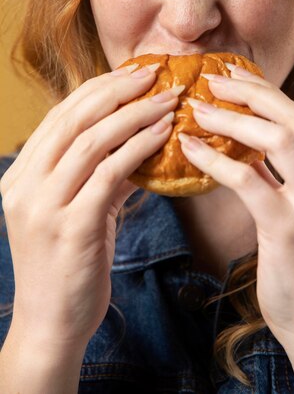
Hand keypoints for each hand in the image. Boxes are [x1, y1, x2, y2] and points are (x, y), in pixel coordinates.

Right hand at [0, 64, 180, 349]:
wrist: (51, 325)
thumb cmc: (68, 265)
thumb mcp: (78, 211)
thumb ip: (101, 175)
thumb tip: (141, 143)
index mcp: (21, 174)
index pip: (61, 115)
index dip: (99, 88)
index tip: (132, 72)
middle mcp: (25, 184)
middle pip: (74, 118)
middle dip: (118, 89)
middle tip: (155, 73)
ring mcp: (44, 205)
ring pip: (92, 140)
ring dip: (136, 113)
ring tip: (169, 99)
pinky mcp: (71, 227)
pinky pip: (110, 173)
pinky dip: (140, 147)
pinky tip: (164, 134)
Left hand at [179, 65, 293, 355]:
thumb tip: (252, 146)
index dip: (269, 95)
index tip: (237, 79)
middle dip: (253, 92)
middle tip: (215, 78)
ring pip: (279, 140)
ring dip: (234, 118)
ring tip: (198, 108)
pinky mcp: (291, 230)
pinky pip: (249, 179)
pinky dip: (217, 159)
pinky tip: (190, 149)